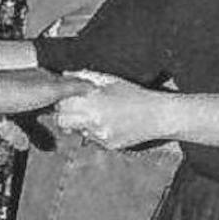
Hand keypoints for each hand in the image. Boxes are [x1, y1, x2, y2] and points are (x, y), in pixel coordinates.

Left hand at [53, 74, 178, 151]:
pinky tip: (113, 123)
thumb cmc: (135, 94)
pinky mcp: (107, 145)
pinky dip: (98, 131)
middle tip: (77, 109)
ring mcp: (99, 134)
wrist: (157, 115)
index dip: (63, 101)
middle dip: (66, 115)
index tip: (69, 99)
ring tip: (103, 114)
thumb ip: (86, 77)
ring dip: (83, 123)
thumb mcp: (111, 80)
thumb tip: (67, 74)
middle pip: (62, 121)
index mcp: (91, 100)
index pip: (61, 104)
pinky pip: (93, 138)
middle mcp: (92, 119)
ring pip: (78, 130)